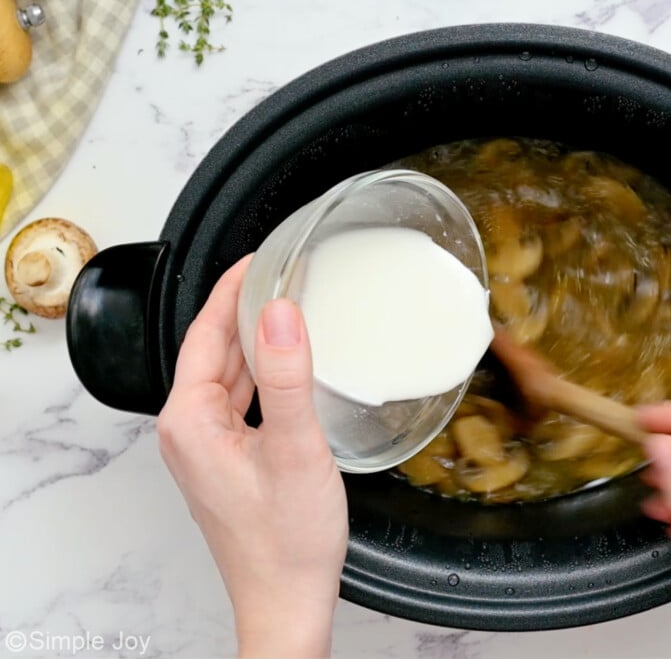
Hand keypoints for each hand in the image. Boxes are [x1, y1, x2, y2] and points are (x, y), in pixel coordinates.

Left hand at [157, 257, 347, 657]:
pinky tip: (290, 368)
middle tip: (285, 275)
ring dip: (256, 341)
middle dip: (247, 310)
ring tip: (291, 309)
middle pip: (213, 350)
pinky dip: (264, 375)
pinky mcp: (227, 460)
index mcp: (189, 421)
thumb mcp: (294, 450)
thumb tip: (280, 313)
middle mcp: (188, 431)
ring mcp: (206, 447)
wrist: (286, 600)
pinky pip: (241, 400)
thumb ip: (288, 377)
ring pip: (229, 375)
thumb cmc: (285, 542)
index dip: (232, 289)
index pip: (203, 332)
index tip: (261, 258)